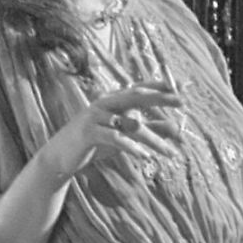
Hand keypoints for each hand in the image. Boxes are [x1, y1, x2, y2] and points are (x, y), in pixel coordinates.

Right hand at [38, 81, 184, 180]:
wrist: (61, 157)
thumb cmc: (95, 144)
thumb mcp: (125, 136)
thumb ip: (148, 130)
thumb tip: (176, 129)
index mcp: (113, 100)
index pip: (139, 87)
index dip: (159, 85)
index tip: (181, 87)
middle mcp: (105, 103)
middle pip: (136, 96)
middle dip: (160, 98)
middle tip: (181, 102)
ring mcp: (95, 116)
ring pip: (129, 124)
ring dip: (152, 138)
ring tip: (170, 152)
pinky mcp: (88, 132)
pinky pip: (114, 138)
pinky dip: (131, 147)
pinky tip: (145, 157)